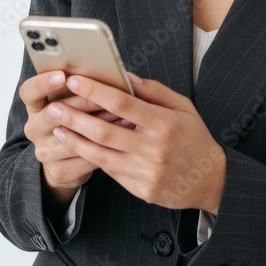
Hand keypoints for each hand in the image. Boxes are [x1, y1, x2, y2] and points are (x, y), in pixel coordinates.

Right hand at [20, 70, 134, 197]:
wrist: (68, 165)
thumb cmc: (76, 124)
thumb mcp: (72, 105)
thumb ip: (80, 90)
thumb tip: (104, 72)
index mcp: (35, 108)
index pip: (29, 91)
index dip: (43, 82)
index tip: (62, 75)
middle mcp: (34, 129)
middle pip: (52, 113)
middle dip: (81, 103)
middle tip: (104, 97)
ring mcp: (44, 152)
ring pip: (72, 137)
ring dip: (99, 125)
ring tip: (123, 115)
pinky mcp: (59, 171)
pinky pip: (84, 157)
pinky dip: (105, 147)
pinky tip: (121, 137)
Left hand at [46, 72, 226, 213]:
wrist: (212, 181)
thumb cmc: (196, 139)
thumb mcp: (183, 108)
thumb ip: (154, 91)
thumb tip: (126, 76)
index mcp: (165, 124)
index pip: (123, 104)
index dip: (96, 91)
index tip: (75, 81)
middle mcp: (154, 149)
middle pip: (105, 131)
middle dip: (75, 117)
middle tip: (54, 107)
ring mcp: (146, 172)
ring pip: (101, 155)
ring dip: (76, 140)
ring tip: (57, 128)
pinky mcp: (141, 189)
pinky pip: (111, 171)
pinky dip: (92, 158)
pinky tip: (78, 147)